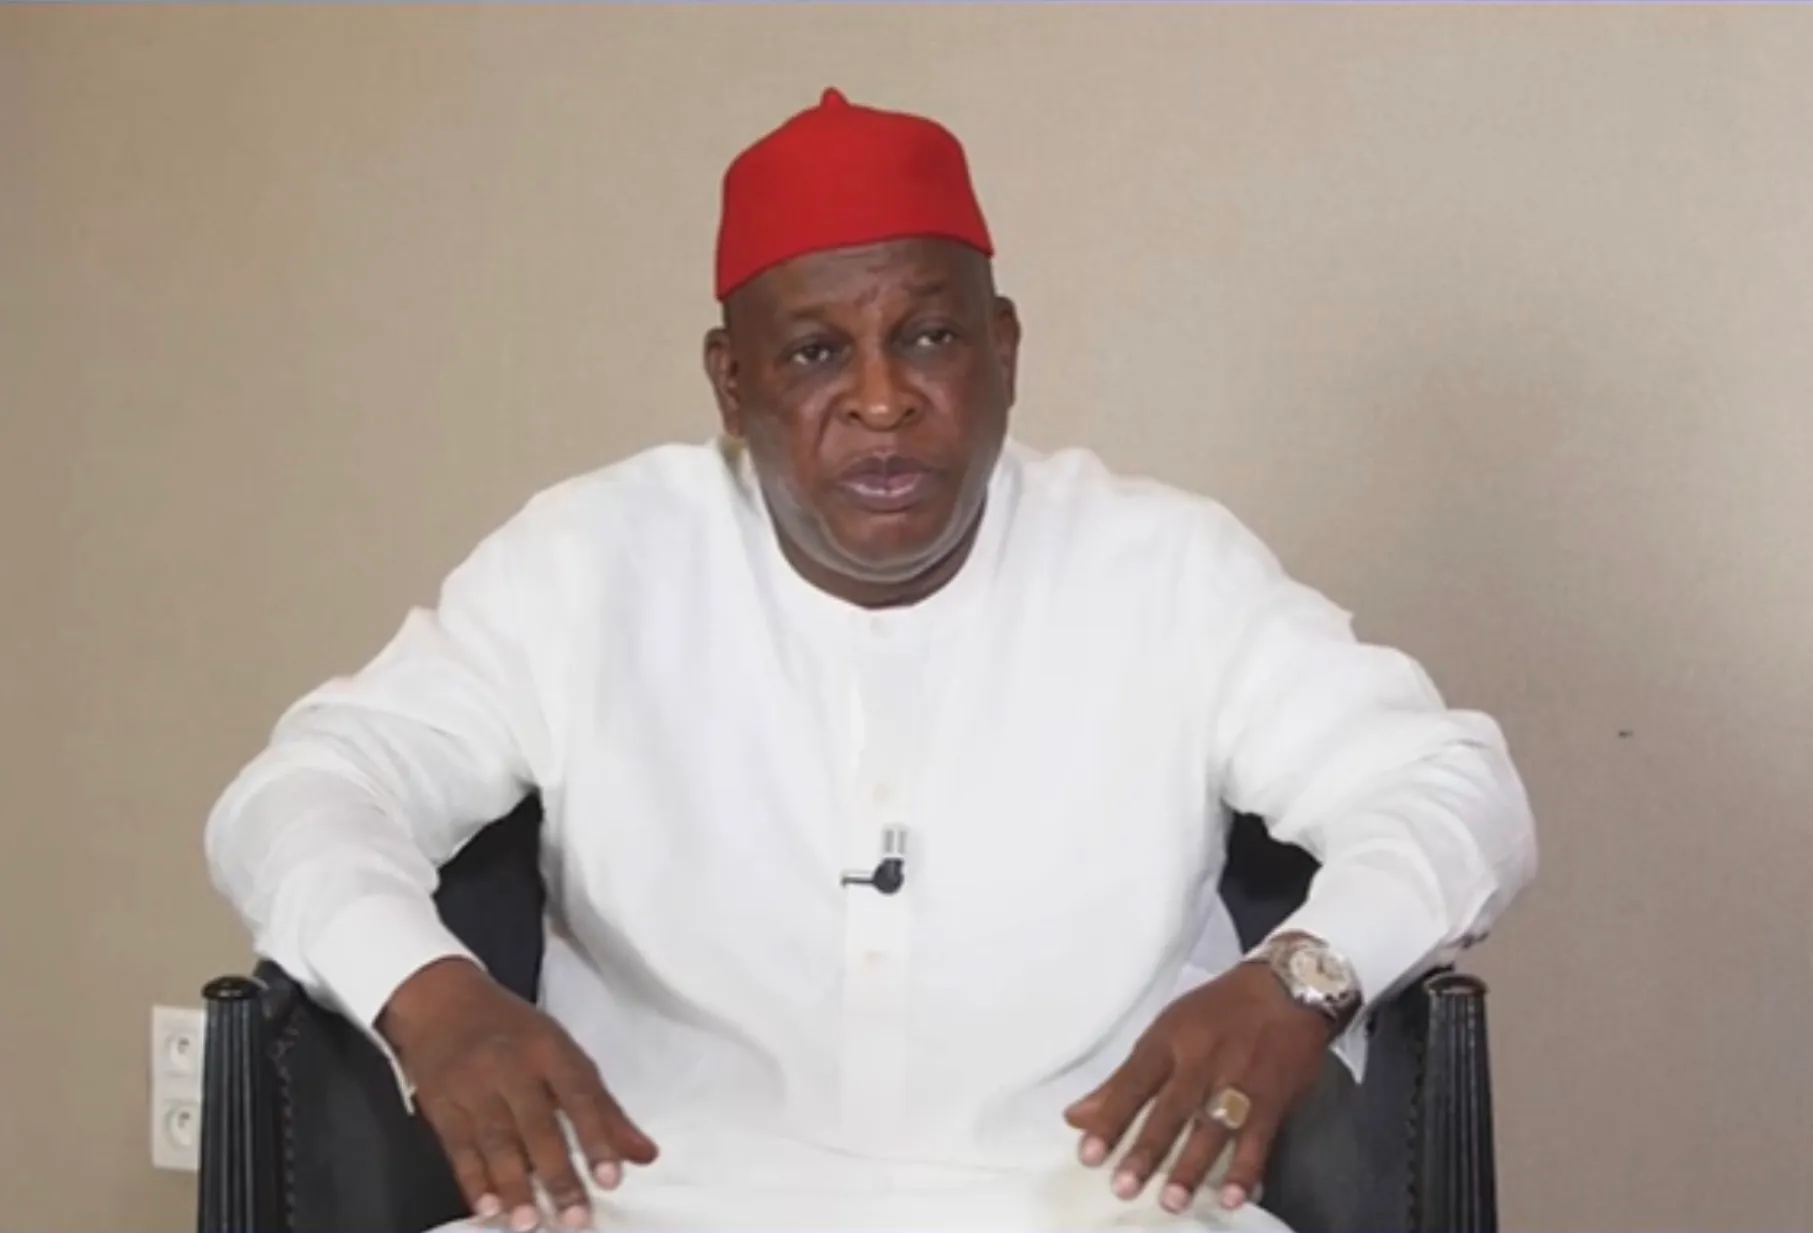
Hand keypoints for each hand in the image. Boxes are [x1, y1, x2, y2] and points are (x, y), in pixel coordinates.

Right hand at [379, 957, 657, 1230]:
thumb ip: (602, 1106)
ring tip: (530, 1223)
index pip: (579, 1095)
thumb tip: (645, 1155)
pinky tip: (489, 1208)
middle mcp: (511, 1068)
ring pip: (497, 1142)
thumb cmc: (514, 1031)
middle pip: (537, 1126)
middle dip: (558, 1175)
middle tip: (576, 1219)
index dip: (597, 1137)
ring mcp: (473, 1087)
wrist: (442, 1002)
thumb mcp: (562, 1051)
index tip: (611, 1179)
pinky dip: (473, 1181)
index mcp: (549, 1049)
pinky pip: (459, 1149)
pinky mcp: (441, 1106)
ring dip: (515, 1187)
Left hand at [1063, 960, 1331, 1214]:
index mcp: (1169, 1041)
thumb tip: (1076, 1117)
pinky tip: (1232, 1197)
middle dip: (1148, 1149)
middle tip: (1124, 1186)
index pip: (1134, 1082)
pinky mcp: (1273, 1099)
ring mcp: (1239, 1082)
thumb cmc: (1215, 1013)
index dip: (1111, 1118)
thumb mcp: (1165, 1031)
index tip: (1088, 1153)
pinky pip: (1258, 1139)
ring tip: (1172, 1201)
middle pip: (1171, 1108)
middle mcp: (1201, 1062)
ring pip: (1212, 1127)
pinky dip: (1245, 1169)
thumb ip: (1123, 1078)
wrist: (1286, 989)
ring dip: (1192, 1166)